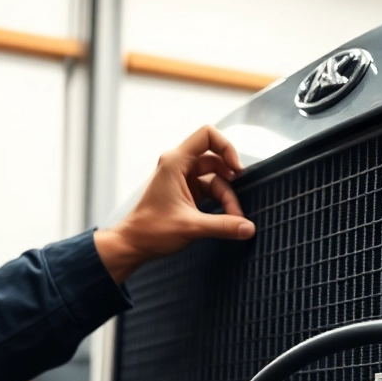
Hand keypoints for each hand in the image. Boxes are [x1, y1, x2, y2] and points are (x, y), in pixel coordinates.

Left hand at [95, 125, 255, 282]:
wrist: (133, 245)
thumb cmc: (151, 230)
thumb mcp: (191, 227)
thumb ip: (223, 225)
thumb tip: (249, 227)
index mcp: (175, 162)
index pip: (207, 135)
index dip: (227, 147)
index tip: (236, 169)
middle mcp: (179, 165)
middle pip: (216, 161)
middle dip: (230, 182)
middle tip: (238, 203)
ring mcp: (182, 178)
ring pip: (215, 178)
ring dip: (226, 197)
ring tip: (234, 219)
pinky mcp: (186, 192)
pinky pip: (210, 190)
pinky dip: (220, 202)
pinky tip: (227, 218)